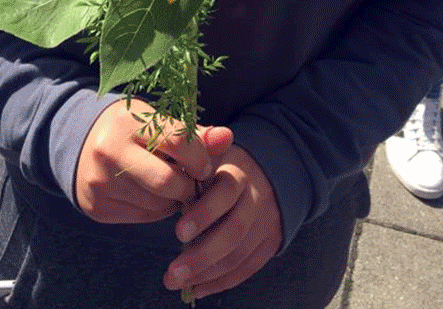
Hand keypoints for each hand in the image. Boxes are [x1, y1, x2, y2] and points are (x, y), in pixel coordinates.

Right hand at [75, 98, 233, 223]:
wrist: (80, 143)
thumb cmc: (131, 130)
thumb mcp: (157, 121)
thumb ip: (194, 134)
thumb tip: (228, 137)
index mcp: (128, 122)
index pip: (179, 142)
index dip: (200, 158)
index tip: (204, 165)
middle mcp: (110, 150)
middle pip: (168, 181)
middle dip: (188, 186)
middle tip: (191, 182)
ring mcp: (100, 181)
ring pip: (157, 203)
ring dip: (173, 199)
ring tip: (170, 185)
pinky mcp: (97, 206)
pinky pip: (142, 216)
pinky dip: (156, 209)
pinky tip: (152, 194)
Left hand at [164, 144, 281, 298]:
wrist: (270, 173)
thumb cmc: (226, 166)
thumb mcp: (212, 154)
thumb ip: (194, 159)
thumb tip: (171, 170)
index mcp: (239, 173)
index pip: (225, 193)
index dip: (203, 214)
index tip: (178, 233)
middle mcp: (257, 198)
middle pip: (234, 232)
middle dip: (201, 256)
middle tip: (172, 273)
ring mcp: (267, 223)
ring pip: (239, 255)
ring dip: (206, 275)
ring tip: (176, 282)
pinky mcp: (271, 243)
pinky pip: (247, 269)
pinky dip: (221, 283)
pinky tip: (197, 288)